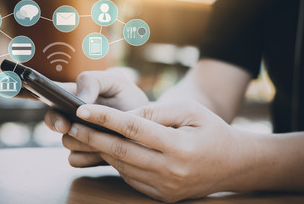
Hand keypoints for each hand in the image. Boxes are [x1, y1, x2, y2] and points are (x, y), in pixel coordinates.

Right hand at [44, 70, 148, 166]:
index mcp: (75, 95)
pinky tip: (104, 152)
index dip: (36, 96)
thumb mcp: (116, 82)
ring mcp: (78, 137)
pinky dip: (88, 157)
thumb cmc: (129, 98)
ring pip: (66, 142)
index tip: (52, 106)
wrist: (147, 125)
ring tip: (102, 137)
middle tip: (67, 125)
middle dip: (57, 123)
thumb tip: (79, 99)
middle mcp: (72, 117)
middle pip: (52, 120)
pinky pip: (75, 160)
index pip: (50, 95)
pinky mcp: (85, 155)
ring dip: (81, 140)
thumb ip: (95, 81)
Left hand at [66, 100, 250, 201]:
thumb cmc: (212, 130)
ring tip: (84, 136)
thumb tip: (124, 116)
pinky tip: (108, 150)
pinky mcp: (163, 196)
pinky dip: (117, 163)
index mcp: (180, 146)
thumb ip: (157, 111)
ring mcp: (166, 188)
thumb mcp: (190, 111)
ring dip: (101, 150)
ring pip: (123, 166)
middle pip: (122, 151)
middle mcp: (171, 171)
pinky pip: (131, 178)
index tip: (82, 109)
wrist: (233, 164)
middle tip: (71, 125)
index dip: (105, 117)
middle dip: (92, 137)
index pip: (133, 128)